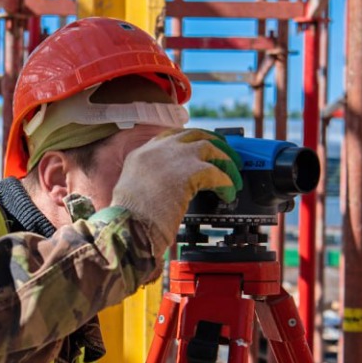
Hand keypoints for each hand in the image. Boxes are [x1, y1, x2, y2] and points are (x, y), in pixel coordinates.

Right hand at [111, 129, 242, 255]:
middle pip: (193, 135)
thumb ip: (148, 185)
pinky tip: (227, 194)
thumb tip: (166, 192)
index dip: (188, 142)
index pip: (170, 137)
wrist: (129, 227)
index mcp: (141, 155)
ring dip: (225, 162)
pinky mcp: (190, 171)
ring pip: (210, 148)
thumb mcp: (132, 194)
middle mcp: (157, 150)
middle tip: (224, 154)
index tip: (200, 147)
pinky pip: (217, 173)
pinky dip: (226, 183)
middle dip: (213, 142)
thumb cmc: (128, 222)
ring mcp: (174, 157)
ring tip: (233, 176)